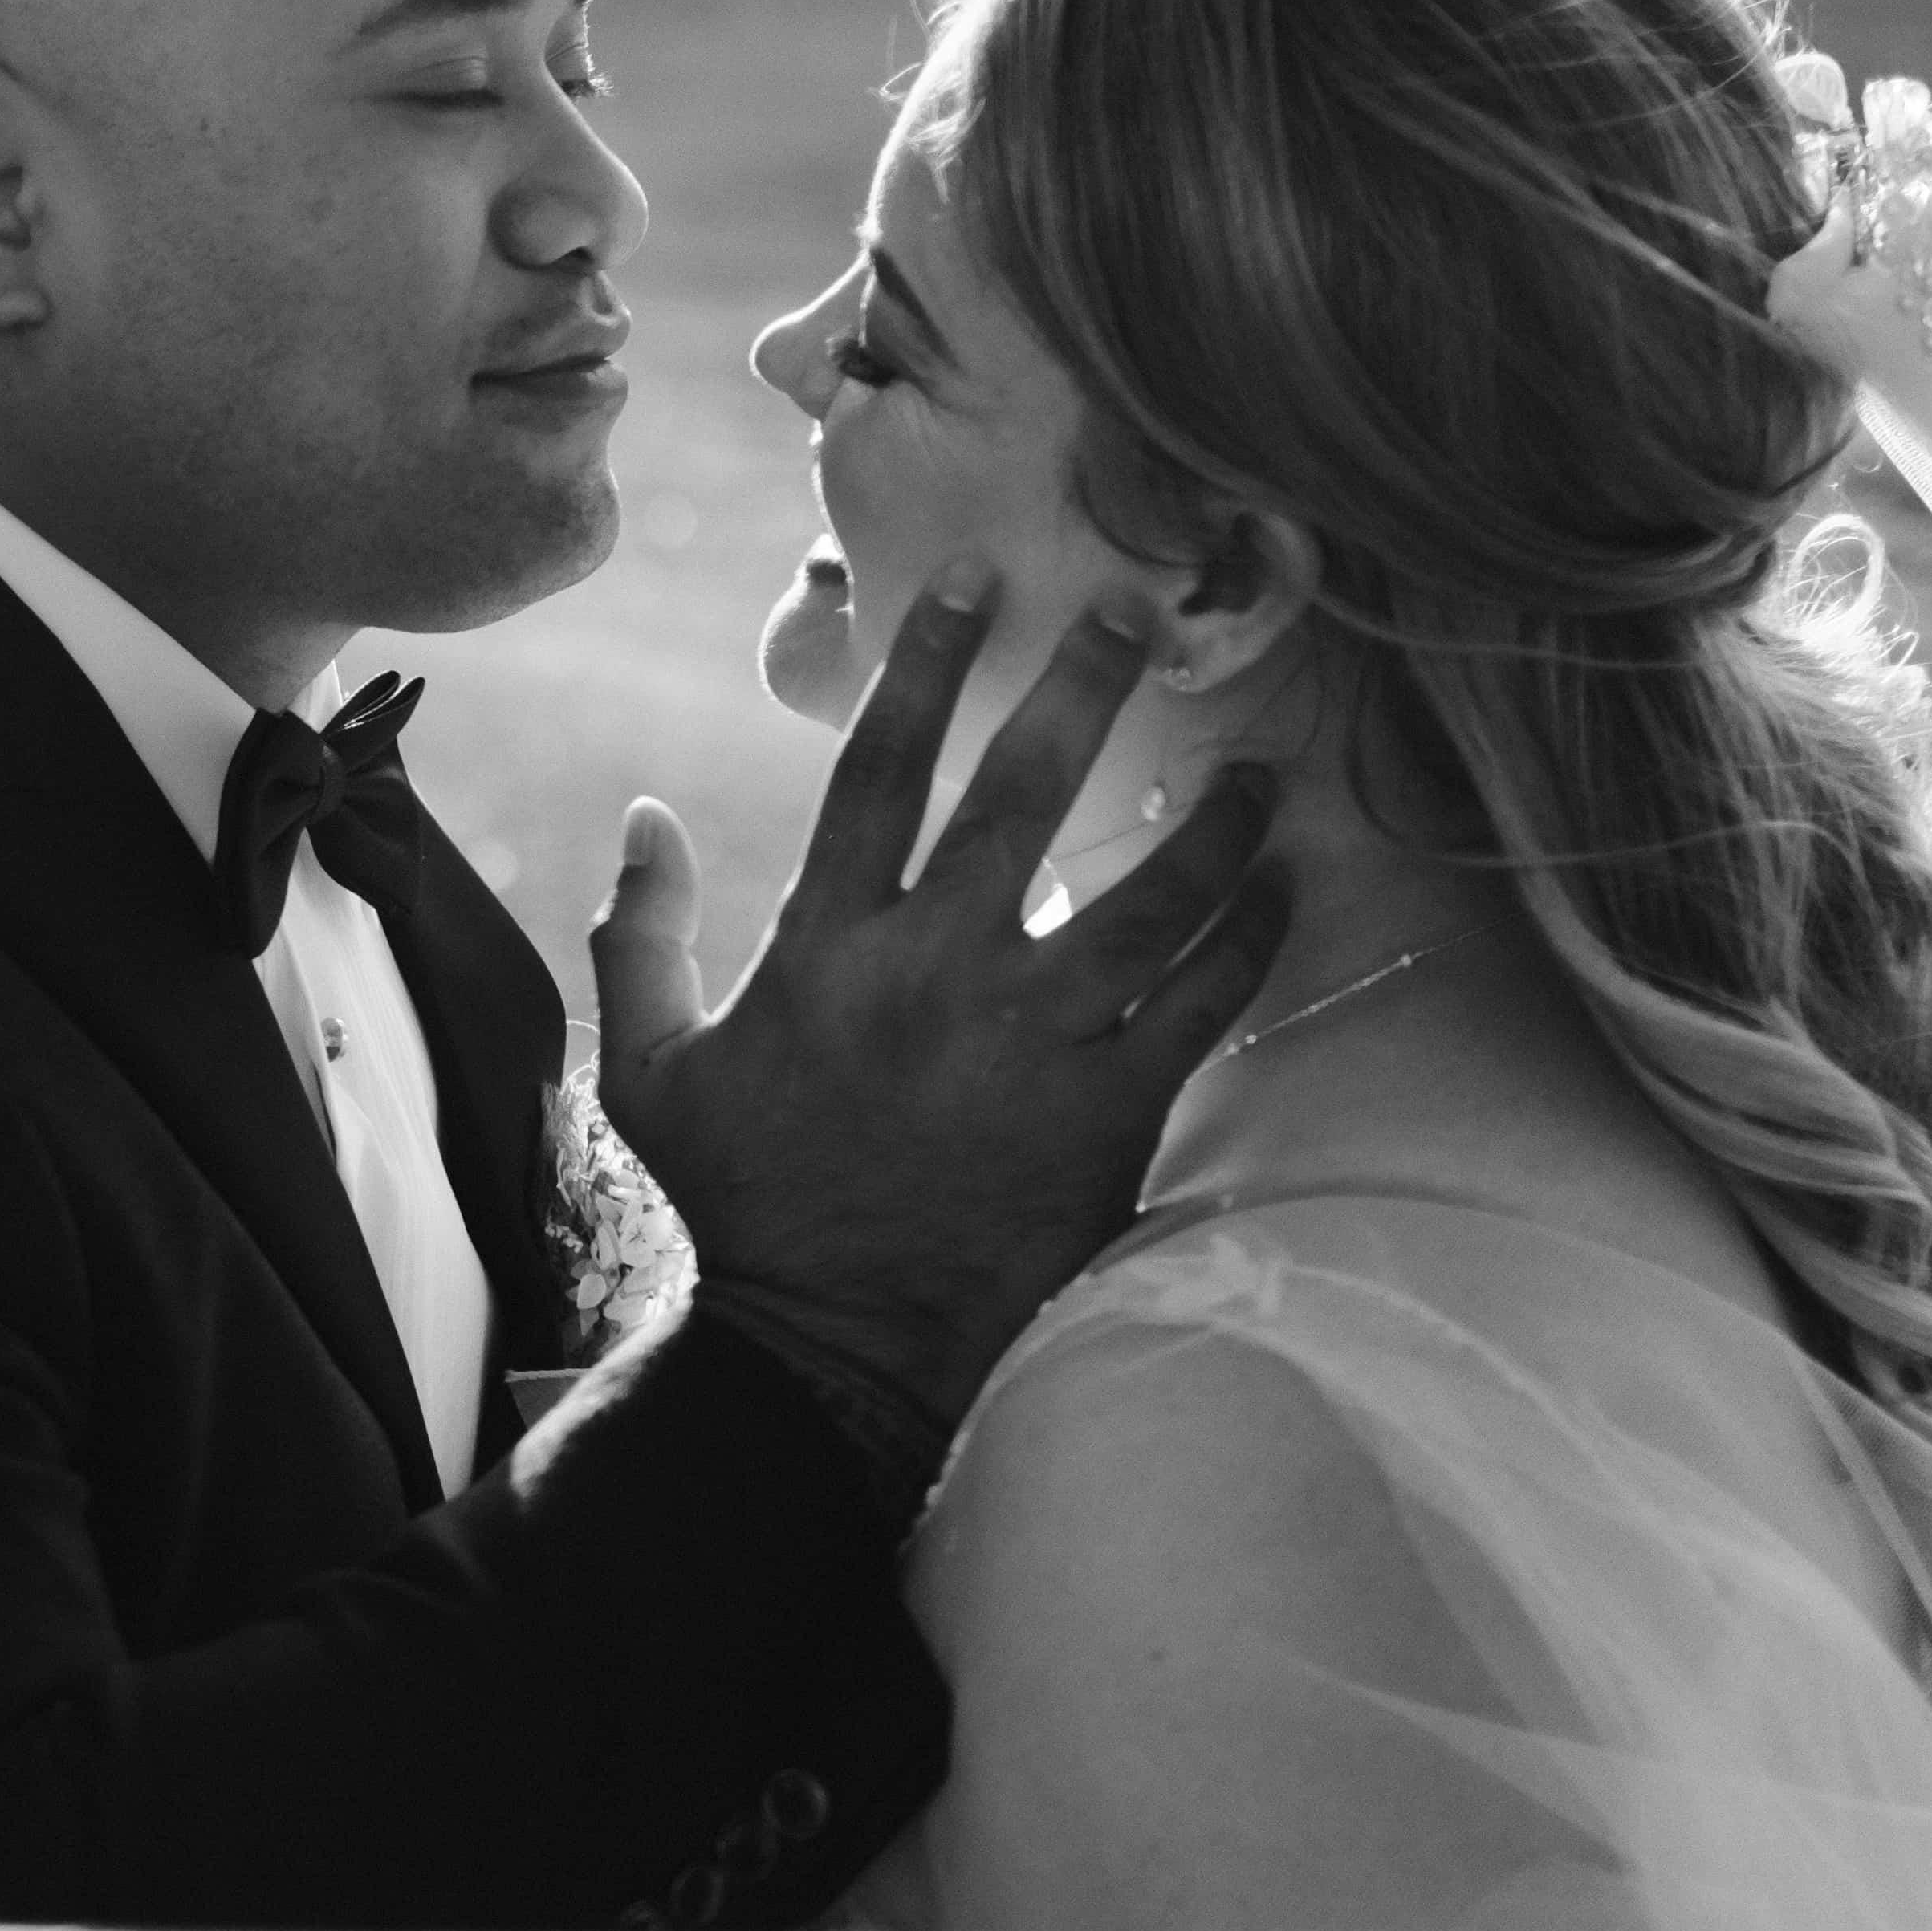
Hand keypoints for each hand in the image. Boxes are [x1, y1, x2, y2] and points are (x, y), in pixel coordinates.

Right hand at [589, 568, 1293, 1453]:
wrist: (830, 1348)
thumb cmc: (745, 1205)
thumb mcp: (651, 1069)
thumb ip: (643, 936)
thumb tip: (644, 814)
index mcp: (826, 952)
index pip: (881, 772)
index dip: (927, 666)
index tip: (975, 583)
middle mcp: (934, 976)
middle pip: (1020, 800)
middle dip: (1081, 691)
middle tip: (1137, 616)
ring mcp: (1030, 1043)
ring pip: (1146, 901)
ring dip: (1210, 826)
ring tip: (1257, 769)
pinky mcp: (1106, 1114)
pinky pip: (1199, 1007)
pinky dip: (1250, 943)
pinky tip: (1288, 891)